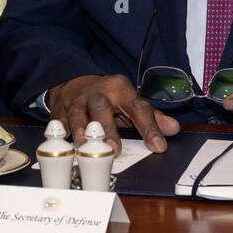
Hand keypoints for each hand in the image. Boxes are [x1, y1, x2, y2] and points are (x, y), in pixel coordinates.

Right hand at [44, 74, 179, 153]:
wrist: (74, 83)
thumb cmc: (108, 97)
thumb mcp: (131, 102)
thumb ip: (152, 117)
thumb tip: (173, 129)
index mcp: (120, 89)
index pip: (138, 107)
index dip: (149, 127)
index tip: (158, 146)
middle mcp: (98, 93)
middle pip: (102, 108)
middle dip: (108, 129)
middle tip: (114, 150)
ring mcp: (77, 101)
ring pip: (78, 115)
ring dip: (81, 132)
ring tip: (85, 147)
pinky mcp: (60, 111)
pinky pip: (59, 122)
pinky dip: (60, 134)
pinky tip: (64, 145)